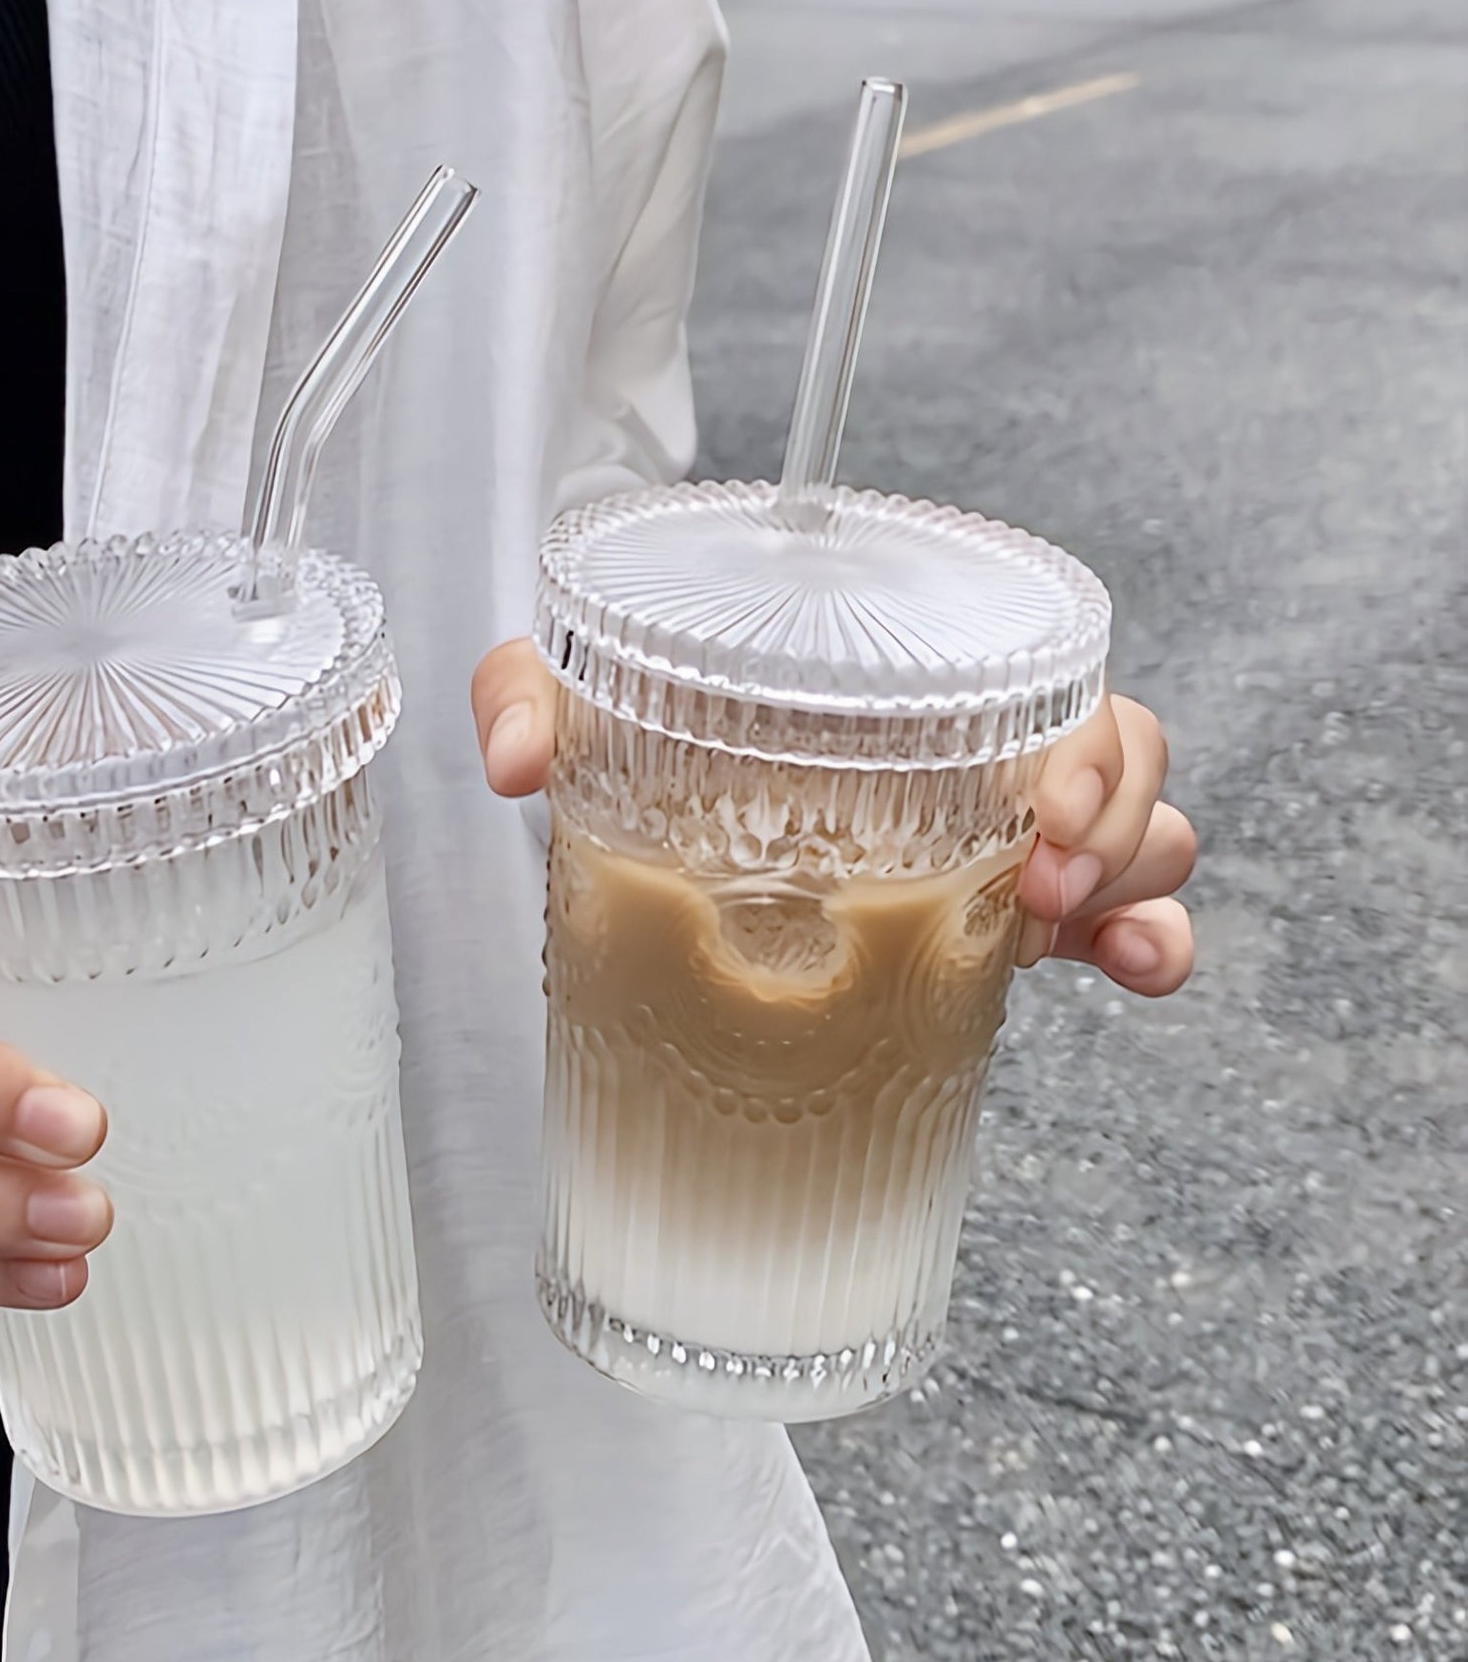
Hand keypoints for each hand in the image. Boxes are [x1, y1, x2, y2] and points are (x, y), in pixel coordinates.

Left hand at [471, 641, 1194, 997]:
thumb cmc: (631, 719)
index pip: (1052, 687)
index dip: (1087, 746)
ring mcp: (989, 848)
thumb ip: (529, 691)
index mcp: (903, 700)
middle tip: (1044, 886)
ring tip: (1078, 937)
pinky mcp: (987, 924)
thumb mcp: (577, 693)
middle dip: (1118, 827)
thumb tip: (515, 760)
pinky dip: (1147, 943)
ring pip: (1136, 843)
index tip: (1047, 809)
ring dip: (1135, 887)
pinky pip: (1110, 925)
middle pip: (1122, 766)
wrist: (632, 776)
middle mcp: (970, 766)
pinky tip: (1132, 974)